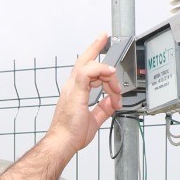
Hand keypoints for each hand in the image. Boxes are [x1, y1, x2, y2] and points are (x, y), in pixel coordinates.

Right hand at [45, 34, 121, 157]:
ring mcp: (72, 88)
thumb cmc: (71, 134)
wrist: (63, 143)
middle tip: (105, 37)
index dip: (94, 57)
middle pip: (85, 60)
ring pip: (90, 65)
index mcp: (75, 92)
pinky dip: (101, 70)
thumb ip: (104, 109)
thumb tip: (113, 102)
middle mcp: (71, 86)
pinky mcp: (75, 91)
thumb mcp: (94, 120)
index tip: (101, 45)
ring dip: (107, 74)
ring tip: (116, 89)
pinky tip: (110, 75)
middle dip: (95, 46)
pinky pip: (88, 72)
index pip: (84, 69)